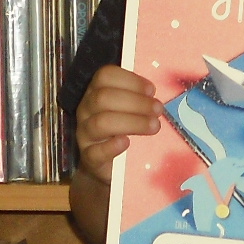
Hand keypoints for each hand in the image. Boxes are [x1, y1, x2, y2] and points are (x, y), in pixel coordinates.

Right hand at [75, 65, 160, 184]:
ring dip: (131, 122)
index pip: (105, 76)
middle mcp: (86, 110)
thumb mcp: (130, 111)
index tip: (151, 90)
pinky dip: (111, 147)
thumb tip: (158, 94)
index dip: (130, 80)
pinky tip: (126, 143)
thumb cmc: (123, 131)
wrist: (109, 167)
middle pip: (103, 98)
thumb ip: (140, 99)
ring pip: (100, 123)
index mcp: (96, 92)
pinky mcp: (88, 158)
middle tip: (158, 109)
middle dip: (136, 102)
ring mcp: (84, 134)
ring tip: (154, 127)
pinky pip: (95, 152)